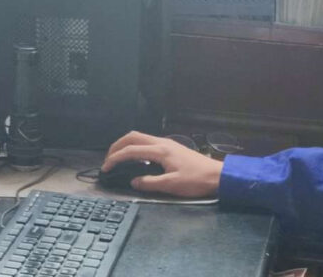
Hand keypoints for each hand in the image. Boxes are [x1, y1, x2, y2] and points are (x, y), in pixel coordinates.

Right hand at [102, 131, 223, 197]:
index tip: (105, 168)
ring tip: (118, 158)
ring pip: (140, 137)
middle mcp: (162, 142)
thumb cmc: (196, 181)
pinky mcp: (171, 147)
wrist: (217, 175)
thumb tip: (133, 181)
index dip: (115, 158)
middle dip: (117, 146)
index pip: (131, 150)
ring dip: (126, 145)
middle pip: (133, 136)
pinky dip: (136, 147)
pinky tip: (135, 159)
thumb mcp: (172, 185)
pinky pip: (147, 142)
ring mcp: (167, 143)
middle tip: (108, 160)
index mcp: (161, 150)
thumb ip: (150, 183)